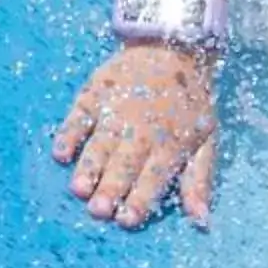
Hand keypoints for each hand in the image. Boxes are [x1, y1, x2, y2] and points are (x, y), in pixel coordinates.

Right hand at [52, 43, 218, 229]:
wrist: (173, 48)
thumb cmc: (190, 102)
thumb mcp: (206, 140)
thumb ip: (200, 180)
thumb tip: (201, 219)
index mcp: (170, 145)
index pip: (153, 179)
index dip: (139, 200)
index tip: (126, 220)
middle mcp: (142, 130)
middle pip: (124, 165)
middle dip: (111, 189)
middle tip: (98, 211)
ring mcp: (116, 110)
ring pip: (100, 145)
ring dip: (89, 167)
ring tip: (79, 189)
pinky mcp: (96, 93)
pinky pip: (79, 116)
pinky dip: (69, 134)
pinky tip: (61, 153)